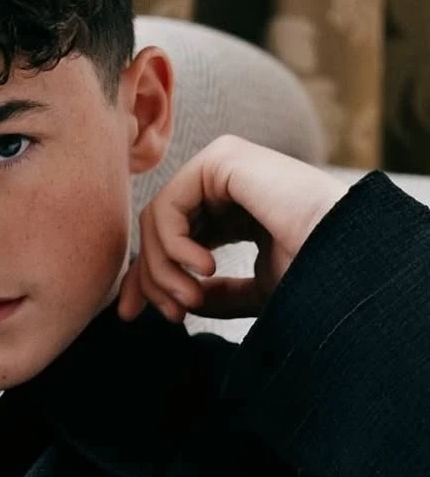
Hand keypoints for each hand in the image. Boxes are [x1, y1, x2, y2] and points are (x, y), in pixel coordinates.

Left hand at [117, 134, 349, 323]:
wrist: (343, 259)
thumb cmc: (313, 276)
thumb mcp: (254, 291)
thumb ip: (215, 293)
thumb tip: (181, 301)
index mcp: (234, 210)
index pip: (171, 239)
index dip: (147, 279)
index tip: (133, 317)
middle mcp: (225, 183)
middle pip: (156, 230)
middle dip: (151, 279)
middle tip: (172, 317)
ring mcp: (223, 166)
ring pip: (156, 220)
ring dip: (163, 269)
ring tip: (191, 299)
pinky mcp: (221, 159)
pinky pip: (168, 206)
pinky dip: (173, 245)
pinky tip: (204, 268)